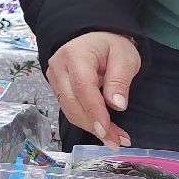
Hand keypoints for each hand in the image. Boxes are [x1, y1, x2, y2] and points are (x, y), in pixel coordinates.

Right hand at [46, 31, 139, 148]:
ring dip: (90, 127)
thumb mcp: (124, 56)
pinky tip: (102, 128)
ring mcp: (54, 78)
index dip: (95, 112)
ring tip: (114, 139)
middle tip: (118, 142)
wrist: (92, 36)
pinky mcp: (56, 87)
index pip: (82, 88)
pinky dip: (86, 121)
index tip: (108, 132)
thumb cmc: (111, 45)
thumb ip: (120, 80)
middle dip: (94, 125)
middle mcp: (58, 67)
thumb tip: (117, 105)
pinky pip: (69, 108)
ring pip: (69, 109)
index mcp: (75, 55)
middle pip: (72, 102)